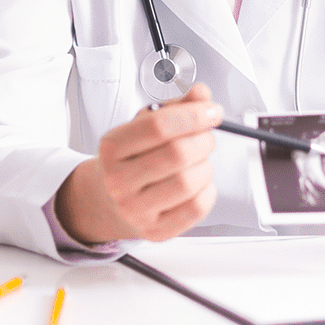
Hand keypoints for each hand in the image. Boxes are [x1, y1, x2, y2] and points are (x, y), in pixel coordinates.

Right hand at [54, 84, 220, 244]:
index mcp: (112, 147)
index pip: (158, 126)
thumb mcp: (146, 125)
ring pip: (189, 183)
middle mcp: (118, 180)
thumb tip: (201, 94)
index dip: (193, 114)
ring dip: (206, 166)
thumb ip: (176, 107)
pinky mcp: (155, 230)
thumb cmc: (134, 158)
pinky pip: (195, 209)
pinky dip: (208, 192)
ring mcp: (135, 209)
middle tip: (206, 136)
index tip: (212, 111)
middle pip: (177, 154)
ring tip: (200, 161)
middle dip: (203, 140)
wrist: (112, 199)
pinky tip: (199, 184)